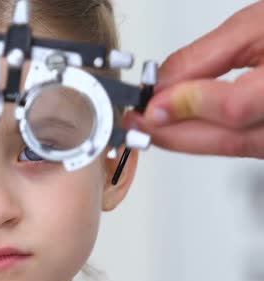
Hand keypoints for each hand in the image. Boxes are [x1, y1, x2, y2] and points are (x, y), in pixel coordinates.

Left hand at [123, 0, 263, 158]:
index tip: (152, 103)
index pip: (237, 107)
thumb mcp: (255, 27)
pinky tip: (183, 124)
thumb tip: (162, 87)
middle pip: (229, 138)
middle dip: (173, 133)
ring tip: (152, 122)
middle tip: (137, 122)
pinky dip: (207, 136)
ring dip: (186, 138)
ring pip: (232, 147)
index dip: (188, 107)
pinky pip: (241, 146)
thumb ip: (204, 58)